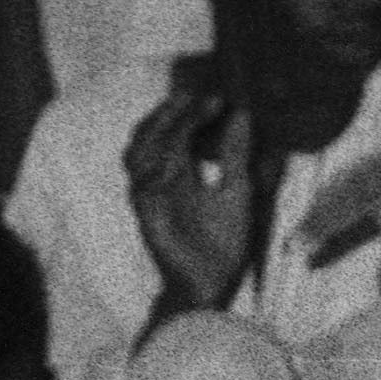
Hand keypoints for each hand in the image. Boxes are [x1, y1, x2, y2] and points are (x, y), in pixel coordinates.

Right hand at [126, 88, 256, 316]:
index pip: (177, 128)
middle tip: (193, 97)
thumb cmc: (225, 243)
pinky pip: (139, 180)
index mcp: (183, 171)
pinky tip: (175, 154)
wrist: (212, 282)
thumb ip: (236, 154)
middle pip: (148, 131)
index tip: (218, 99)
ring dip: (157, 128)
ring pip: (136, 149)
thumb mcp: (238, 190)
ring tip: (183, 113)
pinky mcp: (144, 211)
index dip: (191, 110)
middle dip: (168, 111)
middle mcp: (161, 178)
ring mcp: (149, 194)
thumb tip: (244, 115)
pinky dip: (153, 163)